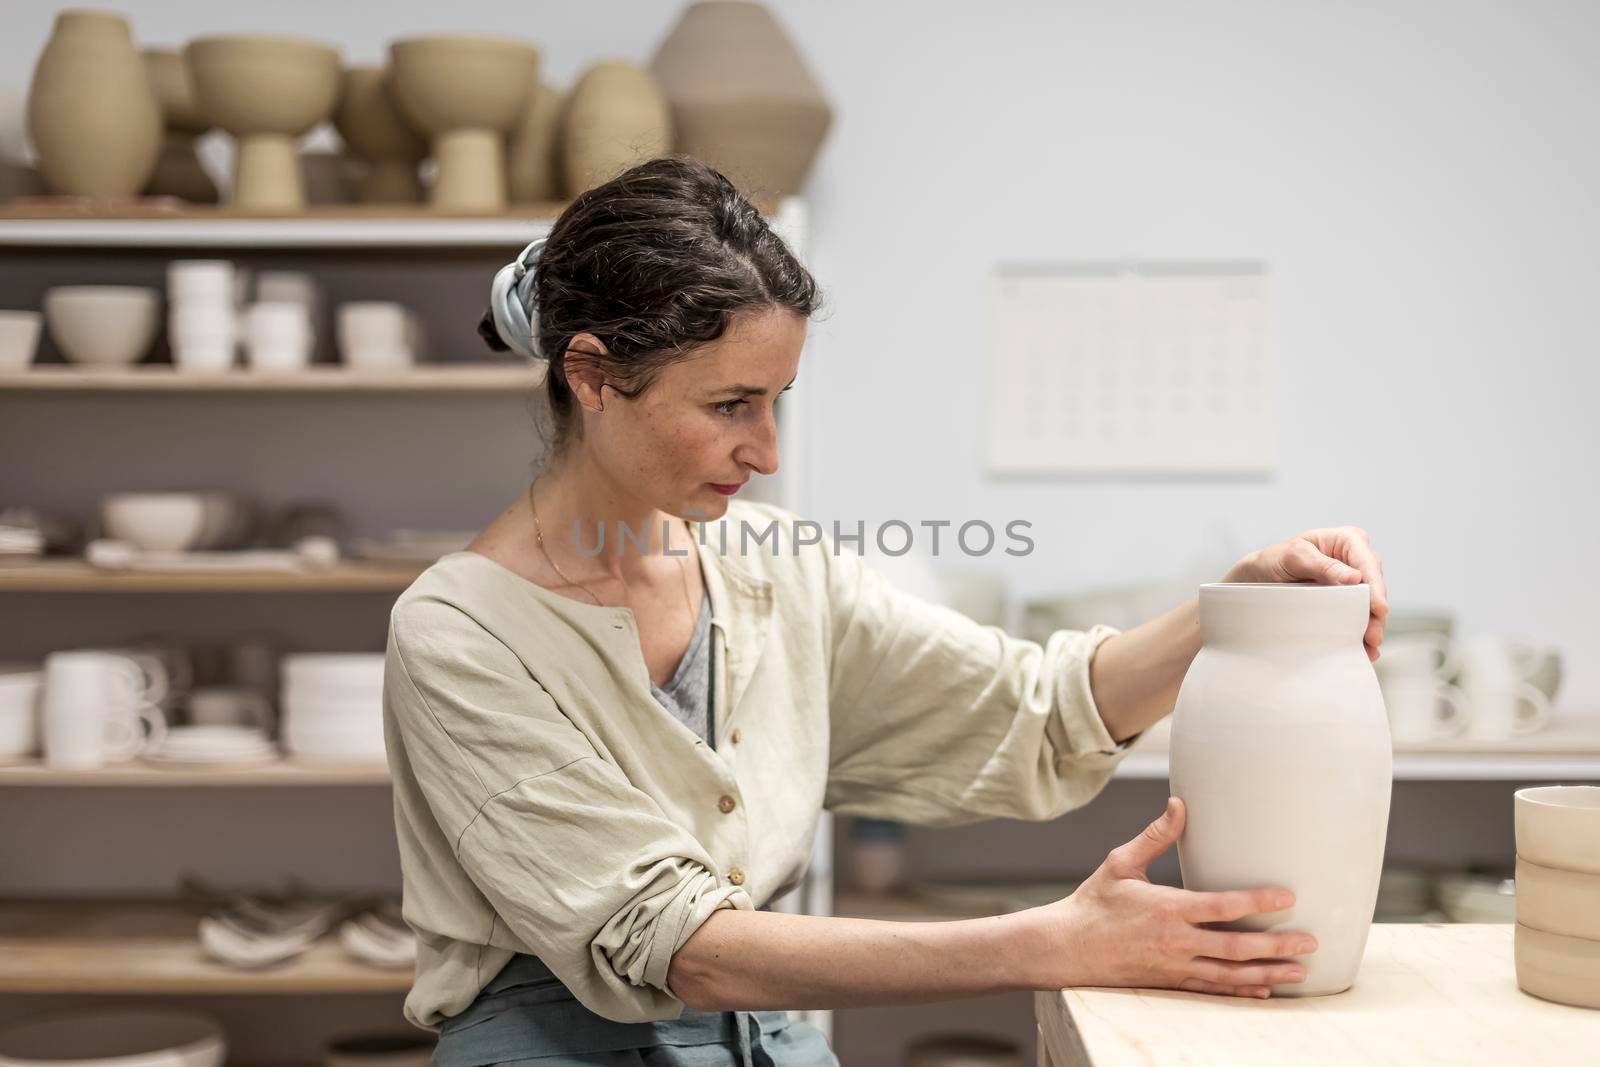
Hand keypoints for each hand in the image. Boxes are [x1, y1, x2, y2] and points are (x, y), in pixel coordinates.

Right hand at [1030, 798, 1315, 998]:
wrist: (1067, 948)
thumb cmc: (1094, 902)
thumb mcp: (1121, 863)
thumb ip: (1155, 836)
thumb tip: (1179, 804)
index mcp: (1167, 909)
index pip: (1223, 906)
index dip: (1259, 901)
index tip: (1288, 897)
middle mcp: (1176, 941)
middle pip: (1237, 947)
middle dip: (1278, 945)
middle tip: (1310, 941)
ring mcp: (1175, 966)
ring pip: (1231, 974)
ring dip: (1268, 973)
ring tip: (1299, 973)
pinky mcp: (1170, 981)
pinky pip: (1213, 989)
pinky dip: (1241, 991)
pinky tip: (1263, 990)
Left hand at [1222, 525, 1388, 660]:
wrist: (1255, 580)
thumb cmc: (1273, 561)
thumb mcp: (1293, 557)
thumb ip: (1322, 565)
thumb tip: (1354, 578)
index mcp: (1346, 541)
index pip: (1368, 562)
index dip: (1376, 586)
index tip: (1379, 608)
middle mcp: (1355, 560)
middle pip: (1374, 587)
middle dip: (1375, 613)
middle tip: (1373, 636)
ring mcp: (1352, 583)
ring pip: (1370, 605)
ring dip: (1371, 627)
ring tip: (1369, 647)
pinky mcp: (1346, 602)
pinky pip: (1359, 617)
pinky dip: (1360, 633)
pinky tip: (1363, 648)